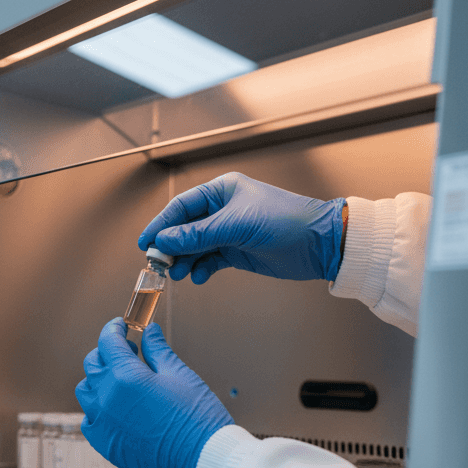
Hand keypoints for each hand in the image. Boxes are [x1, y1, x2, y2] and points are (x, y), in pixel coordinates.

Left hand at [75, 319, 232, 467]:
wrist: (203, 464)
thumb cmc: (198, 419)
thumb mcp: (180, 376)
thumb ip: (158, 351)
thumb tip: (148, 331)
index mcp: (125, 376)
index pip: (107, 342)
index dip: (114, 329)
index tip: (121, 326)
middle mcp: (106, 398)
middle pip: (93, 364)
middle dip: (107, 352)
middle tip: (129, 351)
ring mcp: (102, 423)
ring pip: (86, 391)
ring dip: (99, 379)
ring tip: (122, 380)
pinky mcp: (104, 445)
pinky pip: (90, 419)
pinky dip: (98, 409)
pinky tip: (117, 408)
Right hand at [137, 172, 345, 282]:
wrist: (321, 244)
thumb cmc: (287, 222)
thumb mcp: (237, 226)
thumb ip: (198, 235)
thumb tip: (165, 241)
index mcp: (221, 191)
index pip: (181, 207)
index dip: (161, 225)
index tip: (146, 243)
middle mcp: (222, 209)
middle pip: (184, 228)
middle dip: (171, 247)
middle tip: (159, 263)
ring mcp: (229, 231)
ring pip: (195, 246)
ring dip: (184, 261)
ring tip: (178, 274)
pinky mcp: (237, 251)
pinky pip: (209, 260)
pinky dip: (201, 269)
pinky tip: (198, 277)